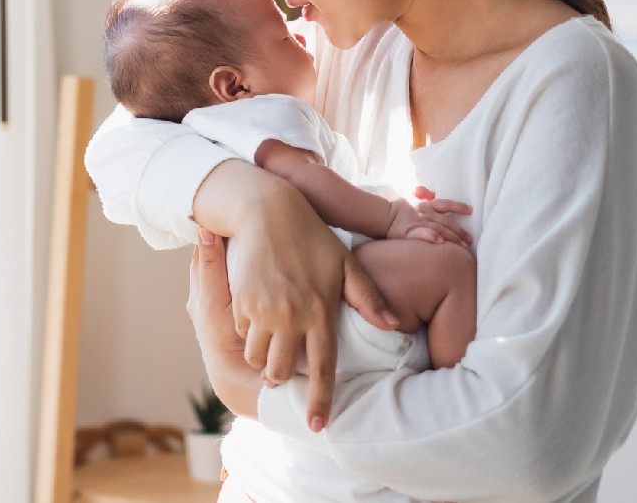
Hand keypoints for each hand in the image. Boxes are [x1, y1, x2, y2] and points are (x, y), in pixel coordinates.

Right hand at [192, 162, 397, 431]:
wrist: (266, 211)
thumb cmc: (312, 235)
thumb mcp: (346, 263)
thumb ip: (368, 297)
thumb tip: (394, 325)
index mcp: (320, 311)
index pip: (323, 369)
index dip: (321, 401)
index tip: (319, 426)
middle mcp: (290, 316)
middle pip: (281, 371)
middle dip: (282, 379)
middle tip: (285, 375)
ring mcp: (262, 310)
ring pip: (258, 357)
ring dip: (264, 358)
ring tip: (272, 345)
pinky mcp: (241, 301)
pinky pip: (244, 333)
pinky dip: (251, 334)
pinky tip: (259, 317)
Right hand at [387, 191, 472, 246]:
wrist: (382, 215)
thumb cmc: (396, 208)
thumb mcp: (410, 197)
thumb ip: (422, 195)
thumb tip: (430, 192)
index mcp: (426, 206)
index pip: (446, 204)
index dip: (459, 206)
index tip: (470, 210)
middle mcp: (426, 214)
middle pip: (447, 222)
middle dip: (460, 232)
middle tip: (469, 241)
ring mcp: (419, 223)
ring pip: (439, 230)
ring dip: (452, 237)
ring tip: (462, 247)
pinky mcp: (410, 232)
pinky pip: (422, 234)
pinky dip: (431, 237)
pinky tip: (439, 242)